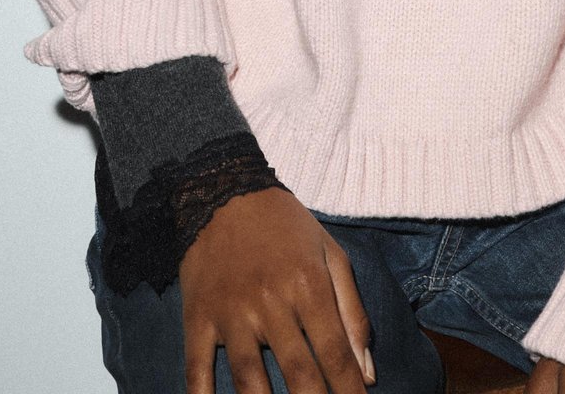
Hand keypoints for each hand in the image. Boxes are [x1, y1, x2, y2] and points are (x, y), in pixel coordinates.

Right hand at [180, 186, 375, 393]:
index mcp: (307, 285)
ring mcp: (231, 312)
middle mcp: (270, 302)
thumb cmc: (285, 225)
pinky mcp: (198, 316)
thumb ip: (352, 312)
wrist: (224, 190)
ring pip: (249, 378)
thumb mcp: (330, 254)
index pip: (334, 353)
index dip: (349, 392)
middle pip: (298, 373)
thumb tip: (367, 372)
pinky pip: (197, 368)